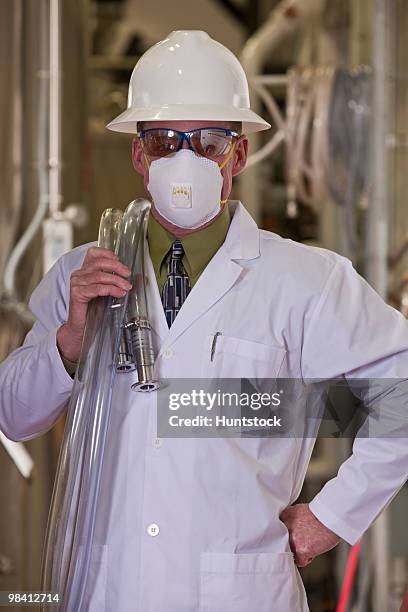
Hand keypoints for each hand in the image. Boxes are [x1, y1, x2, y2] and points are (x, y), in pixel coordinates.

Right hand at [56, 247, 131, 361]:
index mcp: (85, 270)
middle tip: (128, 274)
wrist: (81, 327)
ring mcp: (77, 283)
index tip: (120, 260)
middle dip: (117, 267)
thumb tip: (141, 278)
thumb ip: (120, 283)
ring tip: (127, 287)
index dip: (107, 254)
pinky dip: (110, 289)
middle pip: (99, 263)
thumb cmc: (94, 309)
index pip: (93, 253)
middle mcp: (79, 274)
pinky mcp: (77, 293)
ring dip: (116, 281)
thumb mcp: (108, 292)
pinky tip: (119, 293)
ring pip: (99, 276)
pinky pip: (97, 288)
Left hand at [280, 503, 340, 566]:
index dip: (285, 536)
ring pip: (291, 553)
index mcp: (284, 516)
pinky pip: (300, 561)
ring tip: (310, 542)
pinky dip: (308, 558)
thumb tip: (286, 528)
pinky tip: (314, 548)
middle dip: (290, 544)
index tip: (290, 538)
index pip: (277, 532)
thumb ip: (289, 519)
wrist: (330, 516)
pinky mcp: (301, 550)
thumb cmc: (319, 514)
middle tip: (301, 541)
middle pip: (283, 543)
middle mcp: (285, 528)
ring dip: (299, 551)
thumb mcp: (298, 510)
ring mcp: (292, 539)